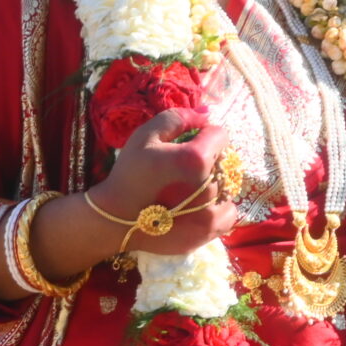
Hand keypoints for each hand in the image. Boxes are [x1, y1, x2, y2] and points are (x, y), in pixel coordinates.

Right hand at [89, 106, 237, 257]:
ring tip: (190, 186)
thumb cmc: (129, 173)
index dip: (205, 134)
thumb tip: (206, 113)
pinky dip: (219, 206)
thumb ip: (178, 118)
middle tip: (183, 166)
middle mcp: (209, 188)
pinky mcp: (209, 232)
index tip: (190, 141)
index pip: (220, 136)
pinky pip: (229, 212)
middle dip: (209, 158)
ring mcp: (211, 214)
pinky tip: (199, 204)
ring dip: (214, 182)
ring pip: (227, 186)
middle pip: (223, 161)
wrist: (116, 218)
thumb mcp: (146, 135)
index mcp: (195, 160)